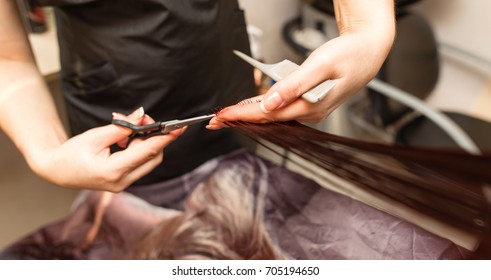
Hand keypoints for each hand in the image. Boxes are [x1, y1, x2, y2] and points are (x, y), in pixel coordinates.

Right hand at [30, 108, 184, 191]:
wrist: (56, 171)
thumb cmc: (71, 152)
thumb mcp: (95, 135)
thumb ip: (122, 127)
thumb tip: (142, 114)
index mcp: (113, 171)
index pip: (147, 152)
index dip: (165, 138)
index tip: (180, 128)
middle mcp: (121, 182)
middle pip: (153, 157)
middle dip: (154, 137)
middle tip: (144, 119)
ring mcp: (123, 185)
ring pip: (149, 161)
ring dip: (145, 143)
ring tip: (128, 130)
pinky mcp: (123, 183)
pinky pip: (140, 165)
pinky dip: (139, 150)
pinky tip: (126, 141)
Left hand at [207, 0, 394, 127]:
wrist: (370, 51)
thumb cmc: (351, 55)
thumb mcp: (322, 65)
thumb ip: (294, 85)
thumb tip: (270, 102)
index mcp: (311, 106)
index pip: (269, 114)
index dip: (242, 114)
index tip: (222, 116)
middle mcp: (310, 112)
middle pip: (268, 118)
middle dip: (241, 118)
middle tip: (216, 120)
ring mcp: (311, 109)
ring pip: (274, 114)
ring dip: (251, 113)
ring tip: (229, 114)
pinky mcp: (310, 102)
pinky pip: (283, 107)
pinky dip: (265, 106)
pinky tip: (254, 105)